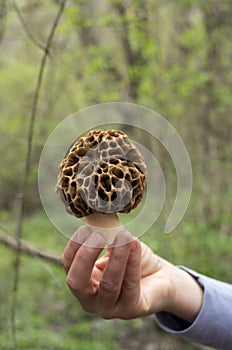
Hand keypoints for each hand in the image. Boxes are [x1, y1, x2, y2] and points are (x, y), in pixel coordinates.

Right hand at [62, 227, 202, 320]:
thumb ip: (107, 233)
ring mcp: (110, 308)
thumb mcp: (116, 244)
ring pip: (109, 284)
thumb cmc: (132, 258)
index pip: (68, 265)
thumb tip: (99, 213)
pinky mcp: (131, 309)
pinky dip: (132, 262)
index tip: (87, 228)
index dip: (75, 246)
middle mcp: (90, 299)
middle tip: (98, 236)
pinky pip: (130, 285)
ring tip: (124, 236)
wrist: (160, 276)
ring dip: (117, 257)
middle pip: (77, 282)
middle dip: (86, 257)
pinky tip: (135, 244)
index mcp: (82, 280)